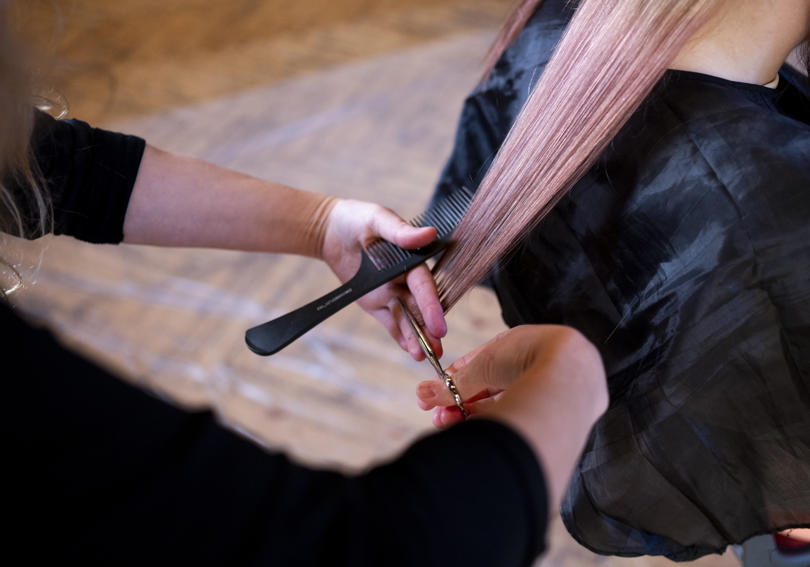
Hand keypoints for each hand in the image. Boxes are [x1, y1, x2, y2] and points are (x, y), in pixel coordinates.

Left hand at [321, 198, 446, 359]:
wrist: (330, 231)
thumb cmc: (356, 219)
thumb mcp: (377, 219)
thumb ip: (401, 232)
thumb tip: (429, 233)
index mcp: (410, 260)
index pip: (423, 285)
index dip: (432, 305)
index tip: (439, 325)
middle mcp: (404, 280)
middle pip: (420, 307)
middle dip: (429, 328)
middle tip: (438, 348)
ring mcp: (391, 293)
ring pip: (407, 319)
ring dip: (417, 337)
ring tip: (423, 356)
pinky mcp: (376, 304)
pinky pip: (391, 323)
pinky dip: (401, 337)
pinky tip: (410, 351)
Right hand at [416, 325, 607, 508]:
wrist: (571, 373)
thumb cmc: (530, 356)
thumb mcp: (482, 367)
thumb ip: (453, 384)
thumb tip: (423, 393)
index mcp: (520, 344)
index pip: (481, 363)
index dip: (455, 379)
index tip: (435, 393)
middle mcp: (535, 366)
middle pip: (490, 388)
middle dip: (459, 401)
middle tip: (436, 415)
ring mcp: (548, 391)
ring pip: (503, 405)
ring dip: (471, 414)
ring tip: (445, 424)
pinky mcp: (556, 414)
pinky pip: (518, 418)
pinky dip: (493, 423)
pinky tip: (472, 430)